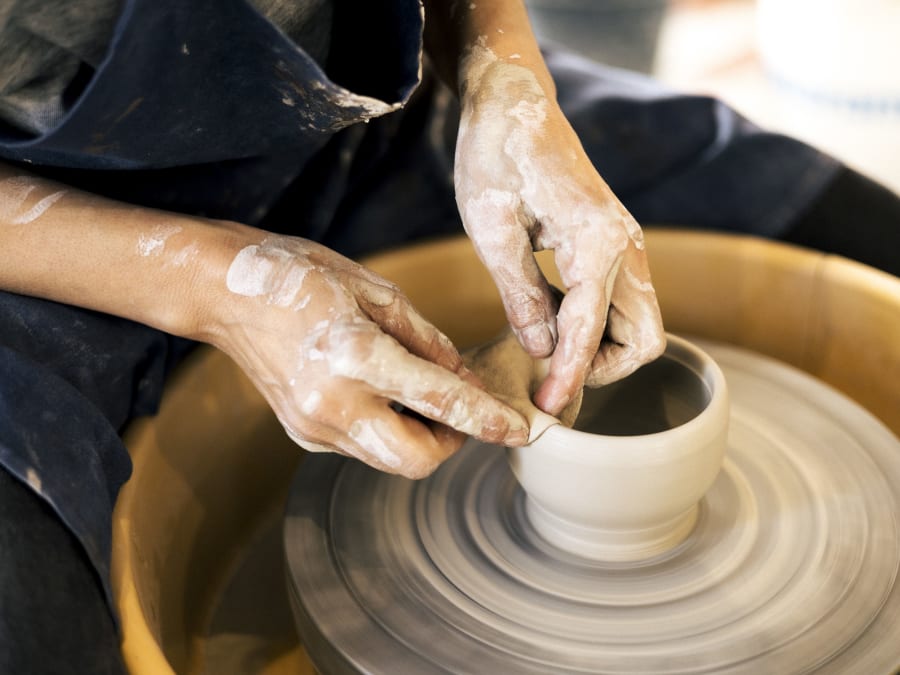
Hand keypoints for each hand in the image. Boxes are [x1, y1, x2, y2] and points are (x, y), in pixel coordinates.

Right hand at [211, 234, 528, 477]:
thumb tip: (462, 376)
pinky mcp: (302, 433)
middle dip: (451, 445)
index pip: (441, 403)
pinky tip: (380, 393)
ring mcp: (313, 425)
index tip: (522, 430)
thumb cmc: (301, 276)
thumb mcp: (375, 290)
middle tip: (459, 413)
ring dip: (418, 439)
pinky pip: (360, 446)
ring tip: (419, 396)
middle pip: (416, 460)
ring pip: (387, 460)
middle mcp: (334, 403)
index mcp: (357, 356)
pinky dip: (384, 429)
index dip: (488, 421)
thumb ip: (425, 339)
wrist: (225, 291)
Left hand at [454, 45, 665, 414]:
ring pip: (636, 323)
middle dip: (602, 368)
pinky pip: (618, 301)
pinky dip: (594, 323)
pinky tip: (547, 316)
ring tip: (541, 343)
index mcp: (599, 242)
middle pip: (643, 339)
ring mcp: (624, 244)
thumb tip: (540, 349)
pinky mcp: (611, 242)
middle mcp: (626, 247)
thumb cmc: (497, 155)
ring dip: (599, 347)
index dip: (569, 376)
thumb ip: (521, 295)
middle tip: (549, 372)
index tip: (547, 409)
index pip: (591, 332)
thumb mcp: (494, 229)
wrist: (513, 101)